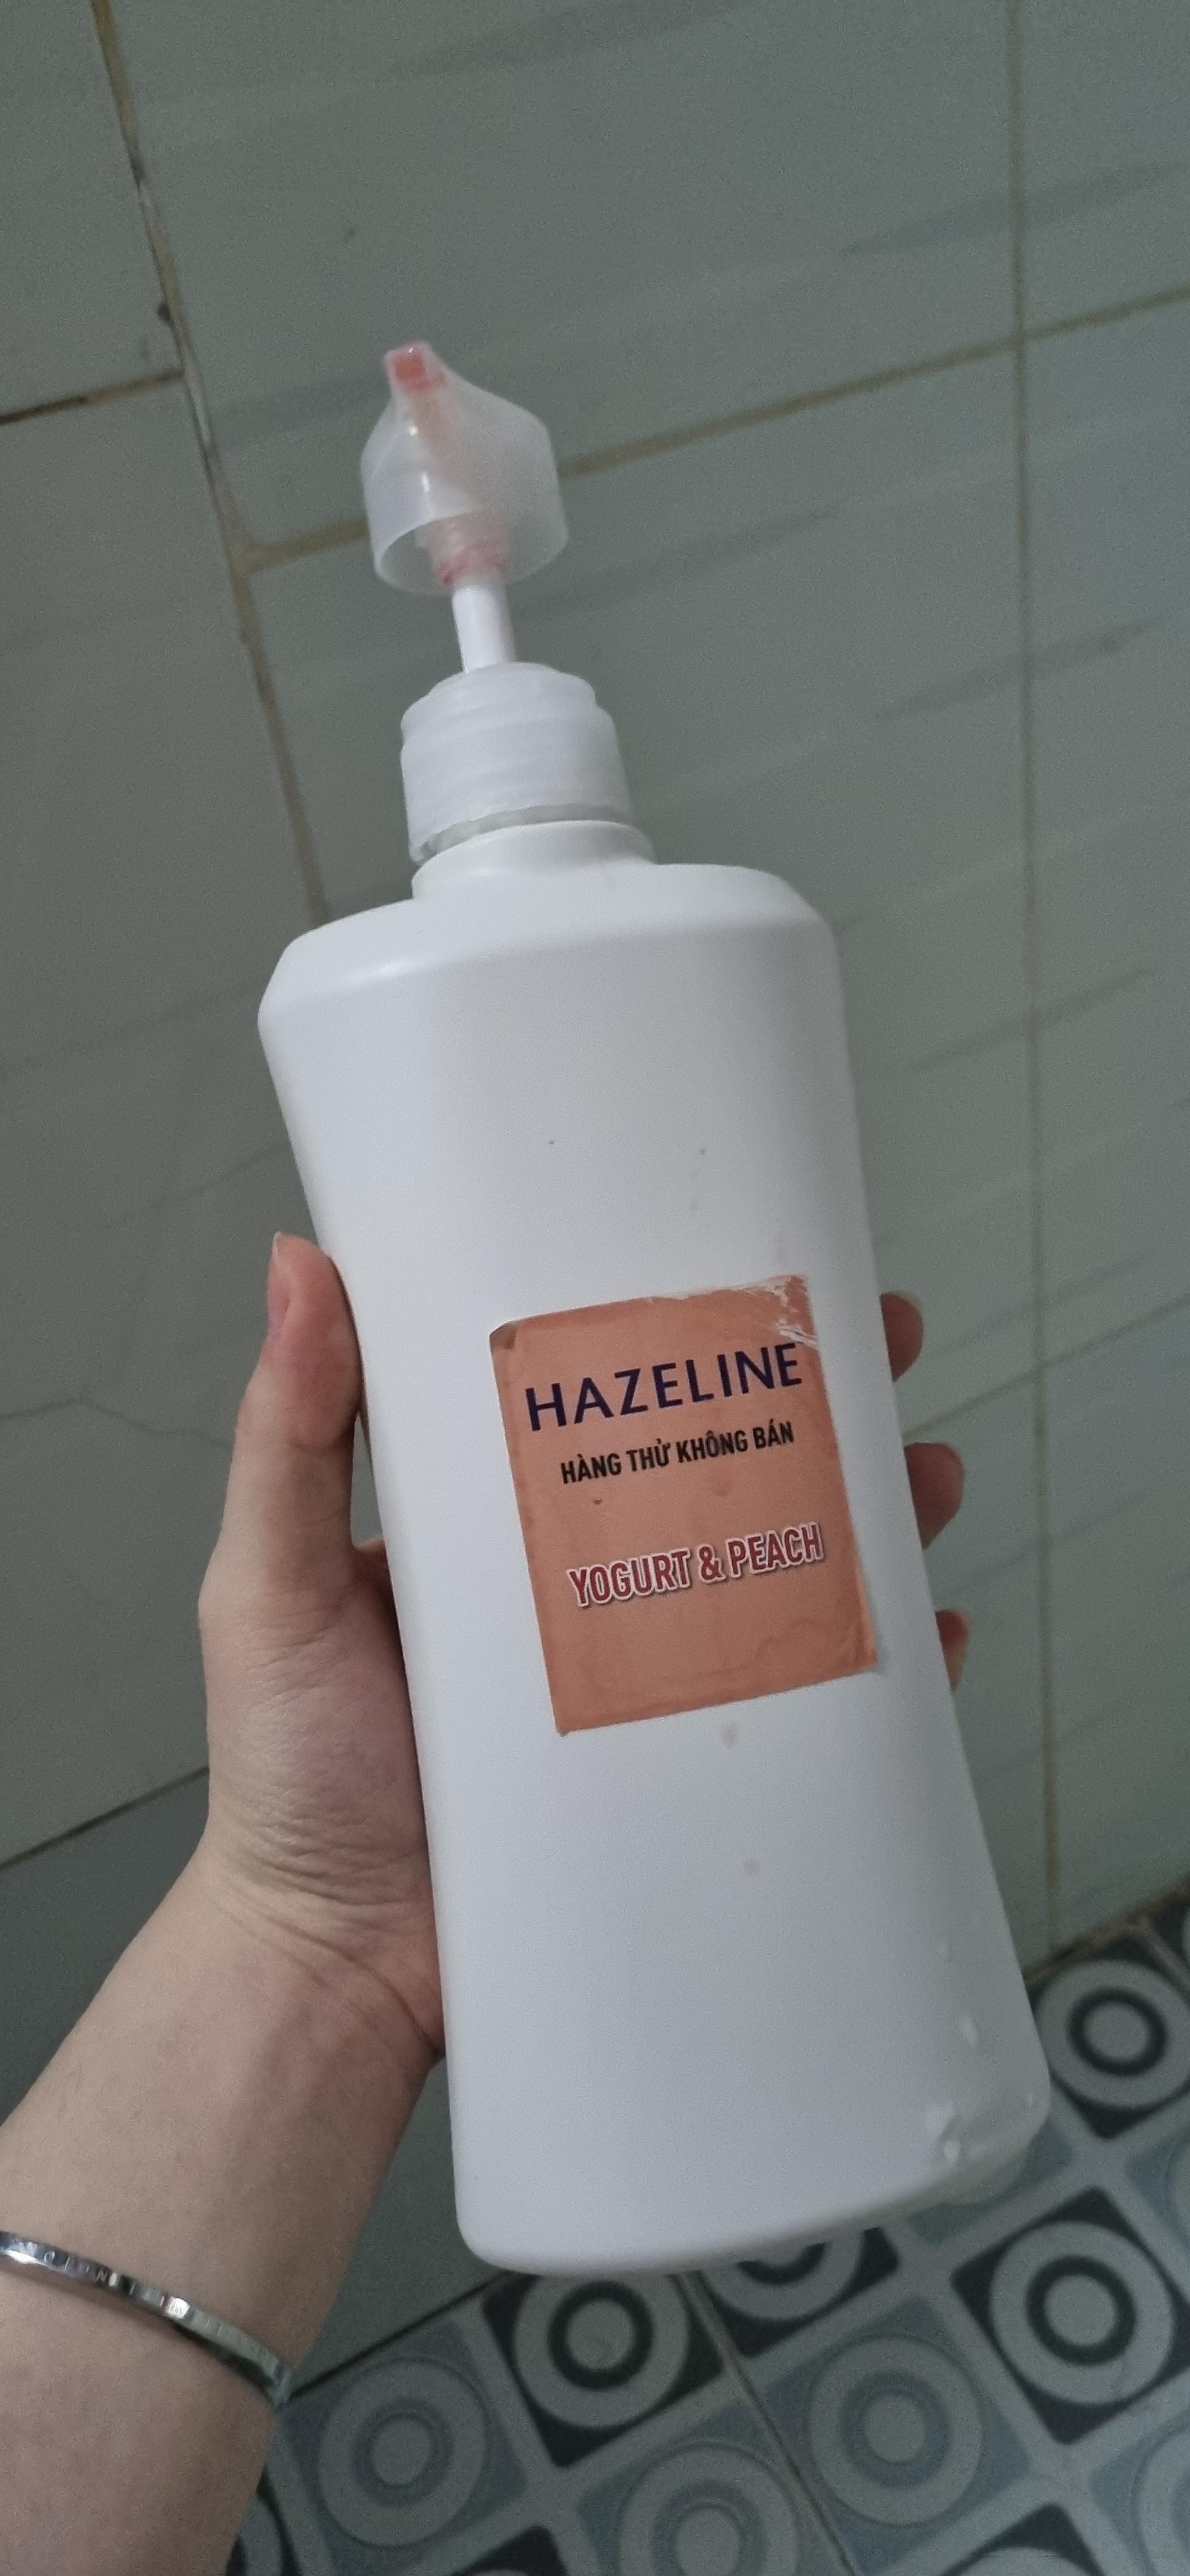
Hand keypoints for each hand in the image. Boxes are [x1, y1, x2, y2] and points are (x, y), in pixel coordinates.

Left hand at [195, 1243, 967, 2065]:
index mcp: (495, 1518)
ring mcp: (644, 1679)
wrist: (335, 1968)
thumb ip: (288, 1435)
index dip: (687, 1326)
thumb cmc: (289, 1777)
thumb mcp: (271, 1585)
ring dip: (870, 1515)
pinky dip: (879, 1672)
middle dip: (817, 1404)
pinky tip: (927, 1639)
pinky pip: (804, 1711)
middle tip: (884, 1348)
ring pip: (783, 1573)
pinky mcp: (683, 1771)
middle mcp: (582, 1583)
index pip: (607, 1394)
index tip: (756, 1267)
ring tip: (925, 1475)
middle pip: (722, 1469)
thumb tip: (300, 1266)